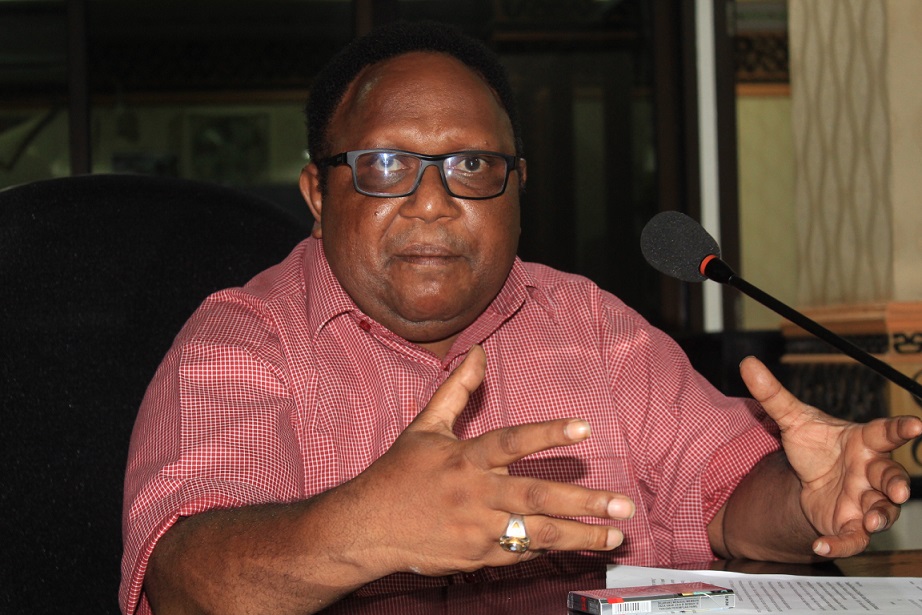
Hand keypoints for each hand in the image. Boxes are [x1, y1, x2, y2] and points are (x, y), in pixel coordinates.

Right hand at [340, 345, 634, 578]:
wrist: (366, 528)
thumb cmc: (398, 474)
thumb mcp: (425, 426)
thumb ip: (457, 389)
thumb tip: (477, 351)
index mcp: (464, 458)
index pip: (512, 441)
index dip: (549, 433)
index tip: (585, 427)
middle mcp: (475, 494)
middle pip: (536, 496)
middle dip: (583, 501)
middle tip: (622, 504)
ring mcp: (477, 529)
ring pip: (536, 532)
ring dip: (579, 535)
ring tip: (615, 535)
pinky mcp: (476, 556)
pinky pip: (520, 553)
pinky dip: (549, 549)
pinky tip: (579, 547)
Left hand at [740, 356, 921, 557]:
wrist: (808, 477)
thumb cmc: (815, 446)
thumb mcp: (792, 420)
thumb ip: (772, 395)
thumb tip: (747, 363)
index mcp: (862, 441)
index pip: (885, 432)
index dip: (901, 428)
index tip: (916, 425)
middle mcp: (869, 471)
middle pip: (890, 476)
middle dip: (896, 484)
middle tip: (898, 491)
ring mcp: (863, 499)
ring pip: (881, 510)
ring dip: (881, 516)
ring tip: (874, 522)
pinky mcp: (850, 523)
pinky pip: (853, 538)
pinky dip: (841, 544)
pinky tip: (821, 546)